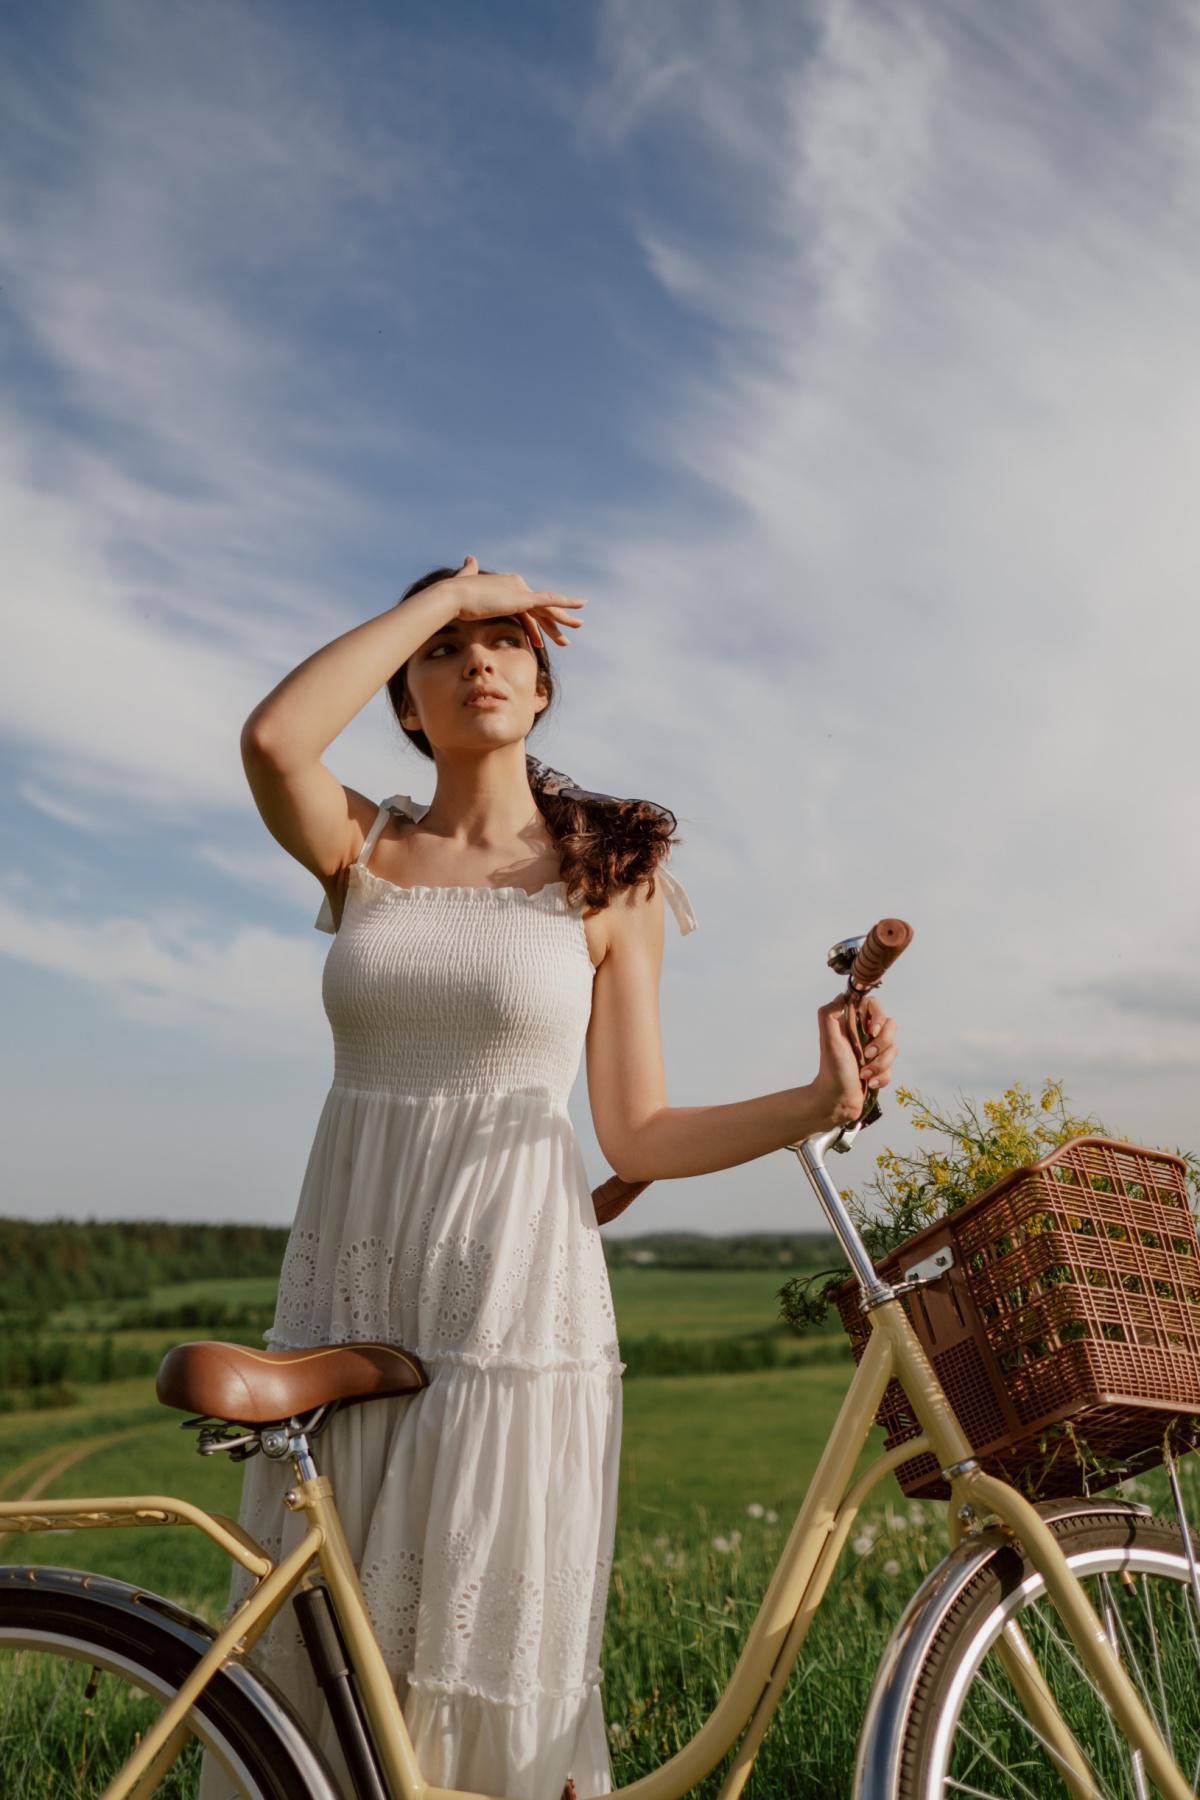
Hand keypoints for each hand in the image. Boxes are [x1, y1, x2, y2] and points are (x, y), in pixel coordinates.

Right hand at [445, 553, 586, 650]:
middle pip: (539, 609)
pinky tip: (577, 609)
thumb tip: (469, 557)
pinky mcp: (522, 598)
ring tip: (576, 630)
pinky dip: (564, 604)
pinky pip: (549, 602)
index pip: (526, 608)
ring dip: (562, 621)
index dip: (533, 625)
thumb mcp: (465, 581)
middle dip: (552, 624)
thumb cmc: (456, 594)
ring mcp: (521, 591)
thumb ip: (469, 570)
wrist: (454, 596)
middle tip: (563, 639)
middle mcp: (517, 584)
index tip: (537, 641)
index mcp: (507, 584)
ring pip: (547, 609)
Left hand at [811, 991, 897, 1130]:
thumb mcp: (828, 1039)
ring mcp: (874, 1052)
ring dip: (880, 1064)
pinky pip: (892, 1069)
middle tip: (866, 1055)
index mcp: (852, 1024)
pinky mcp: (880, 1069)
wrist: (835, 1101)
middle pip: (891, 1026)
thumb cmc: (831, 1070)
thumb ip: (829, 1014)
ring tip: (864, 1074)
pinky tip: (869, 1083)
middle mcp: (865, 1035)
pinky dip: (881, 1077)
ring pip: (894, 1050)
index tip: (871, 1030)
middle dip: (882, 1044)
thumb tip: (842, 996)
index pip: (874, 1005)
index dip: (878, 1015)